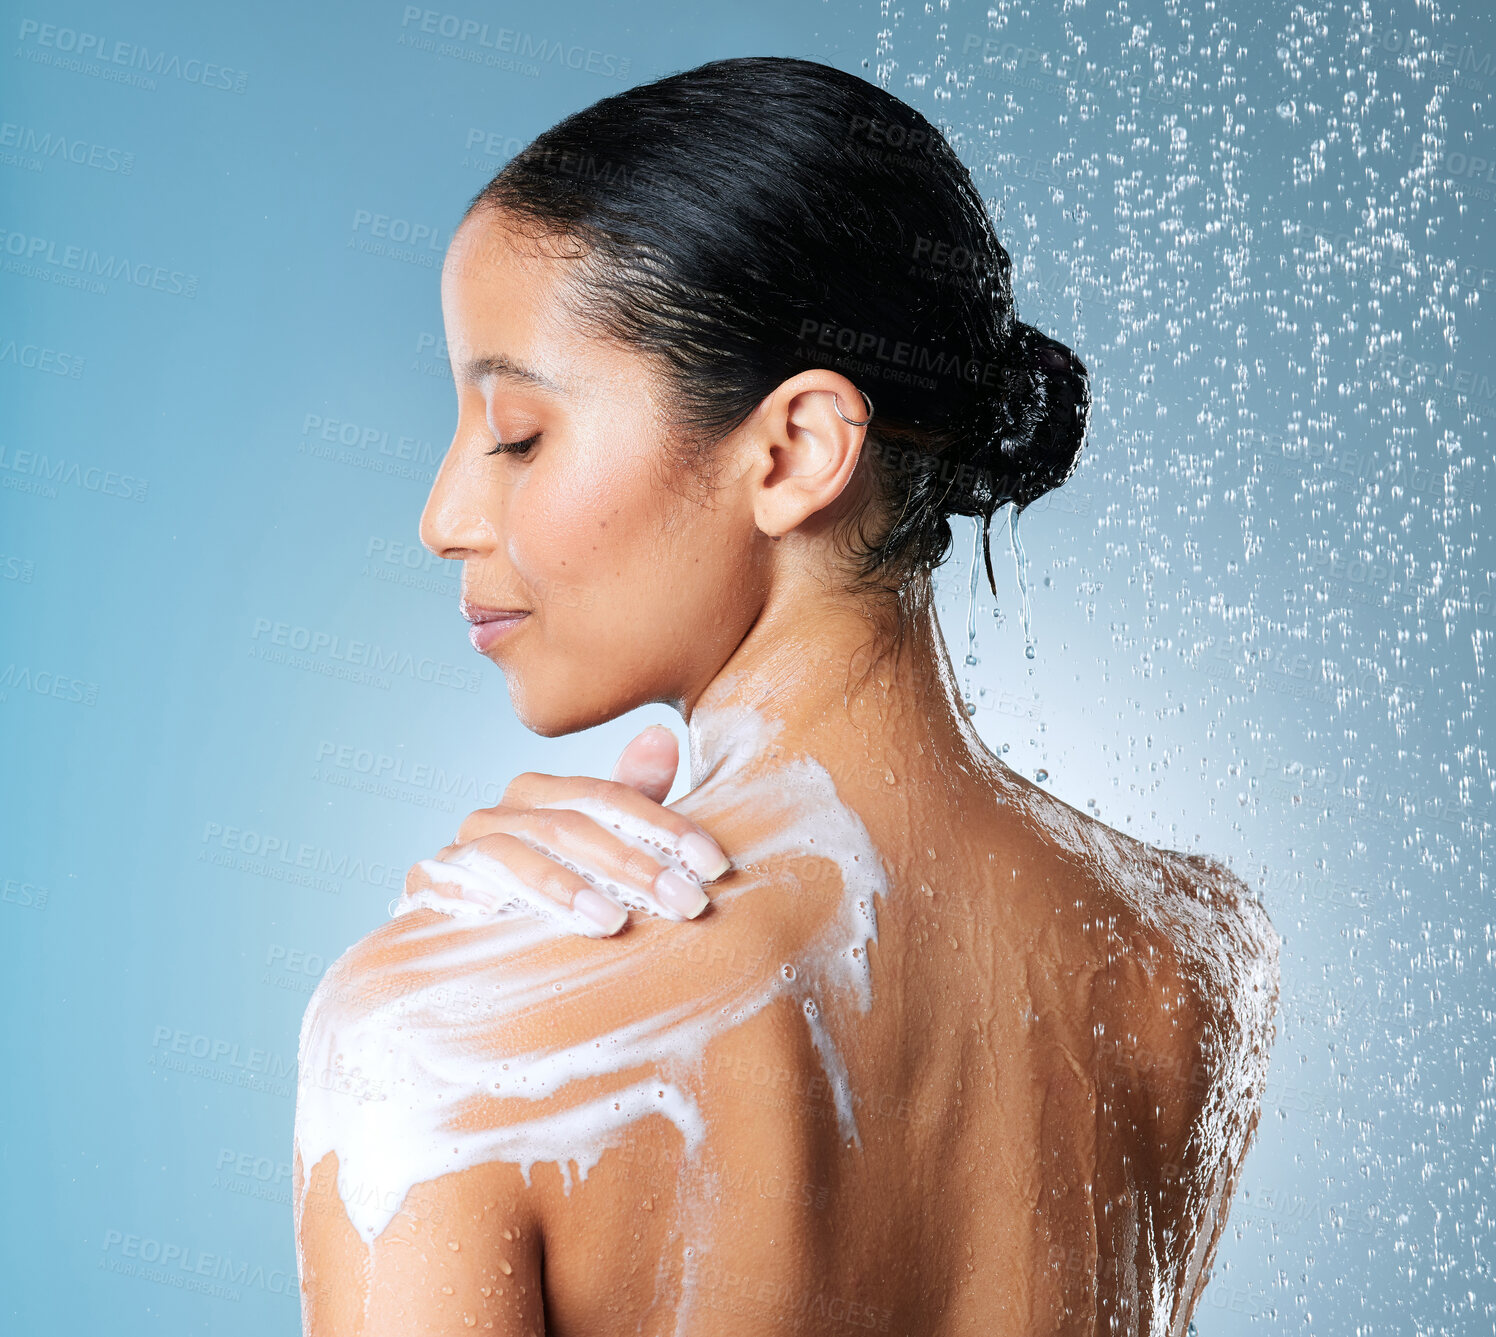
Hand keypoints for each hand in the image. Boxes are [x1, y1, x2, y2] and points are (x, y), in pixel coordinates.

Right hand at [399, 725, 730, 936]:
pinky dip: (471, 894)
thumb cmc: (554, 892)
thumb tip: (662, 736)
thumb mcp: (601, 850)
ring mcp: (462, 850)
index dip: (665, 828)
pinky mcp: (427, 888)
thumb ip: (633, 800)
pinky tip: (501, 917)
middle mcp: (501, 814)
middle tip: (684, 902)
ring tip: (612, 922)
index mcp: (544, 794)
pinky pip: (444, 883)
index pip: (609, 796)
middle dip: (633, 865)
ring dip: (565, 888)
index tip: (715, 866)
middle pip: (571, 827)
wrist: (472, 944)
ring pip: (515, 855)